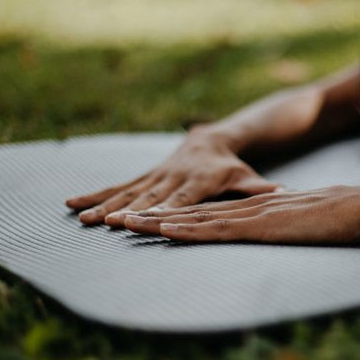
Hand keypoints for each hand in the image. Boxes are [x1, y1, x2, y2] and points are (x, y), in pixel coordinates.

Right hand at [65, 132, 281, 225]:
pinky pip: (118, 185)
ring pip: (127, 191)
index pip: (179, 199)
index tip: (142, 219)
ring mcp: (155, 175)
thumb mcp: (248, 177)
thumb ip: (261, 190)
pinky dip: (95, 193)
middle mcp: (173, 177)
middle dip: (124, 209)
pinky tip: (71, 203)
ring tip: (81, 217)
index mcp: (199, 181)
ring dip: (102, 203)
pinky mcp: (144, 175)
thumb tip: (287, 195)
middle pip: (147, 196)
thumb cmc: (233, 167)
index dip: (161, 210)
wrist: (212, 138)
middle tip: (102, 221)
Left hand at [121, 185, 359, 243]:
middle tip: (117, 219)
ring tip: (126, 223)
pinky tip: (165, 230)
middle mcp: (246, 209)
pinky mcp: (260, 225)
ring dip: (158, 221)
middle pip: (191, 212)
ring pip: (195, 218)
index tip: (145, 219)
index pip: (207, 213)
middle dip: (151, 216)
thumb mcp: (302, 223)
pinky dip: (187, 229)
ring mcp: (251, 216)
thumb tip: (276, 233)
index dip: (174, 216)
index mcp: (255, 209)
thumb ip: (284, 226)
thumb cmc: (339, 217)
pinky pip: (216, 228)